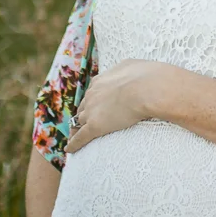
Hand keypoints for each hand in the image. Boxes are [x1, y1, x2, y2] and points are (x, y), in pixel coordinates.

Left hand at [67, 59, 186, 156]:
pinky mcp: (94, 126)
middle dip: (82, 115)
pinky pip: (80, 137)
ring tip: (74, 137)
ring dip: (76, 129)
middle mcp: (92, 95)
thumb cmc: (145, 77)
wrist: (146, 88)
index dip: (92, 101)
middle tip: (82, 123)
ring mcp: (92, 111)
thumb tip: (128, 71)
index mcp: (100, 82)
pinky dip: (74, 144)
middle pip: (83, 108)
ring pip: (79, 122)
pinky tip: (69, 149)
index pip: (92, 94)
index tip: (93, 106)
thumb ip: (125, 71)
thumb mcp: (131, 67)